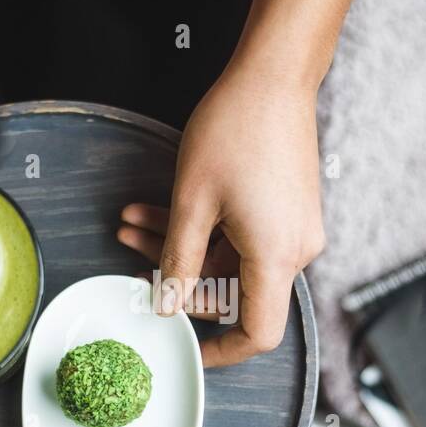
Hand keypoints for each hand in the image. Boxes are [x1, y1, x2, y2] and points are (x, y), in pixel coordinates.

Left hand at [118, 61, 323, 366]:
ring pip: (228, 258)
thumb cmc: (236, 129)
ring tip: (131, 222)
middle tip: (130, 254)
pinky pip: (240, 235)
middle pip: (232, 289)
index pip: (257, 332)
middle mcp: (295, 249)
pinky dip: (202, 227)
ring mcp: (293, 228)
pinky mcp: (286, 208)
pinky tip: (156, 208)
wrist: (274, 75)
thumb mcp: (193, 201)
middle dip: (177, 276)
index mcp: (277, 257)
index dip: (221, 350)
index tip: (188, 351)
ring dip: (180, 245)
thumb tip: (168, 305)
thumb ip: (178, 262)